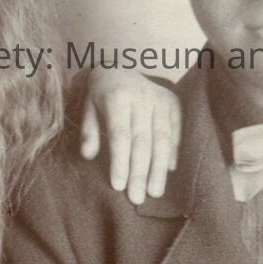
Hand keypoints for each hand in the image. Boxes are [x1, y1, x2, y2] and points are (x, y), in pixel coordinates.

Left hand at [77, 68, 181, 204]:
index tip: (119, 186)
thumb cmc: (100, 95)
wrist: (120, 65)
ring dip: (158, 168)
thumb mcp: (87, 108)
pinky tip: (168, 171)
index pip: (120, 135)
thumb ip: (89, 132)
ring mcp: (159, 99)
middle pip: (142, 140)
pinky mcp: (173, 102)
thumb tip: (88, 156)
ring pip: (161, 138)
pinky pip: (175, 130)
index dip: (120, 161)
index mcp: (117, 97)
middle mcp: (141, 97)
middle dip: (139, 172)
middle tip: (137, 198)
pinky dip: (172, 152)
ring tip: (154, 192)